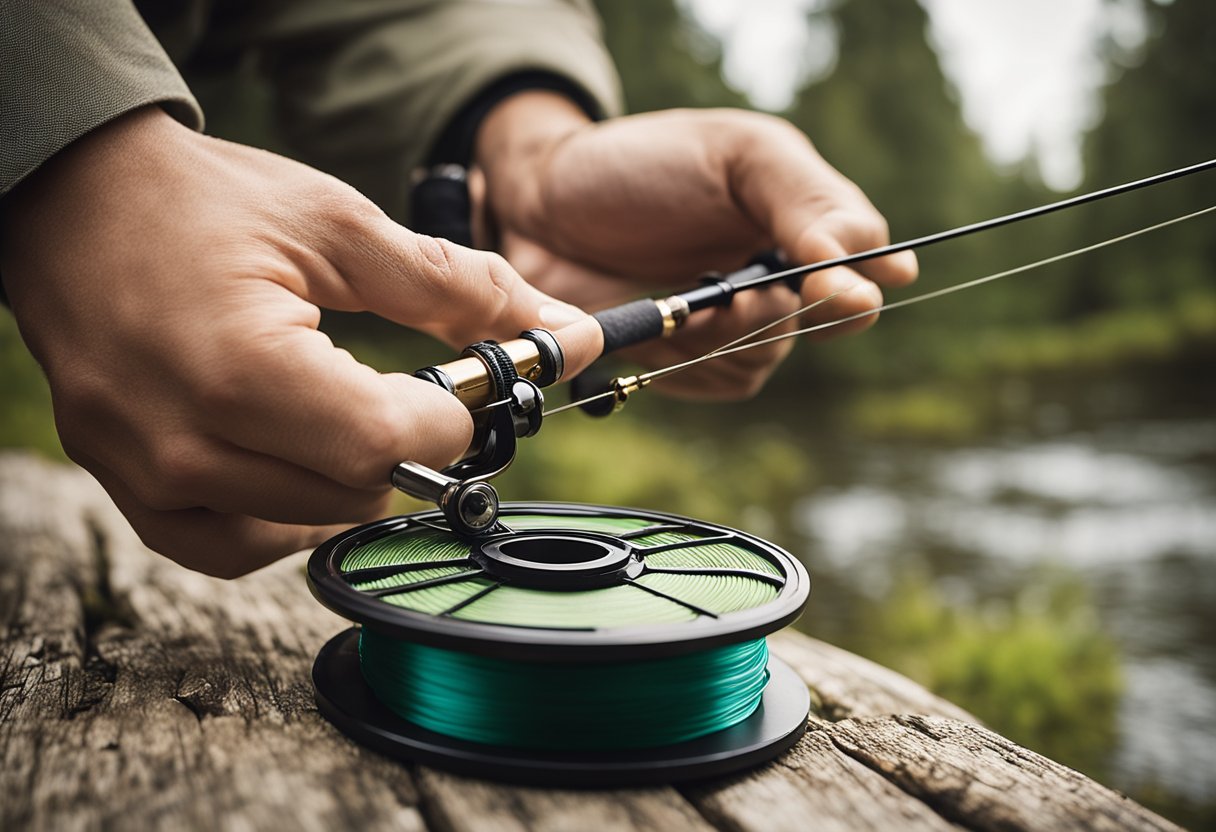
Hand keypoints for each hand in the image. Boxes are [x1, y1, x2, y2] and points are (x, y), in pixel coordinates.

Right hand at [1, 106, 600, 576]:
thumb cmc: (203, 201)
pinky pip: (226, 547)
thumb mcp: (339, 226)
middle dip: (406, 448)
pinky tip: (298, 462)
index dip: (448, 422)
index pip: (383, 445)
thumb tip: (567, 331)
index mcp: (238, 369)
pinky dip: (282, 517)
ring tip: (348, 416)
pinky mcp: (124, 485)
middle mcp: (181, 439)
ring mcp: (144, 472)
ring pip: (301, 526)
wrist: (73, 197)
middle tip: (411, 397)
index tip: (458, 388)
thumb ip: (459, 287)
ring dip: (350, 481)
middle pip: (351, 492)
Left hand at [476, 94, 917, 397]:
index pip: (870, 270)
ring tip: (674, 302)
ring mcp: (732, 323)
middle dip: (770, 316)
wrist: (540, 202)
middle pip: (820, 328)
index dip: (849, 291)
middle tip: (728, 292)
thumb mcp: (736, 156)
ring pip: (763, 363)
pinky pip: (715, 384)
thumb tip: (881, 275)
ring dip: (718, 341)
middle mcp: (779, 276)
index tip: (818, 288)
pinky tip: (653, 327)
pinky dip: (683, 364)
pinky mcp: (686, 360)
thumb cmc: (638, 163)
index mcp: (804, 220)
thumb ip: (809, 202)